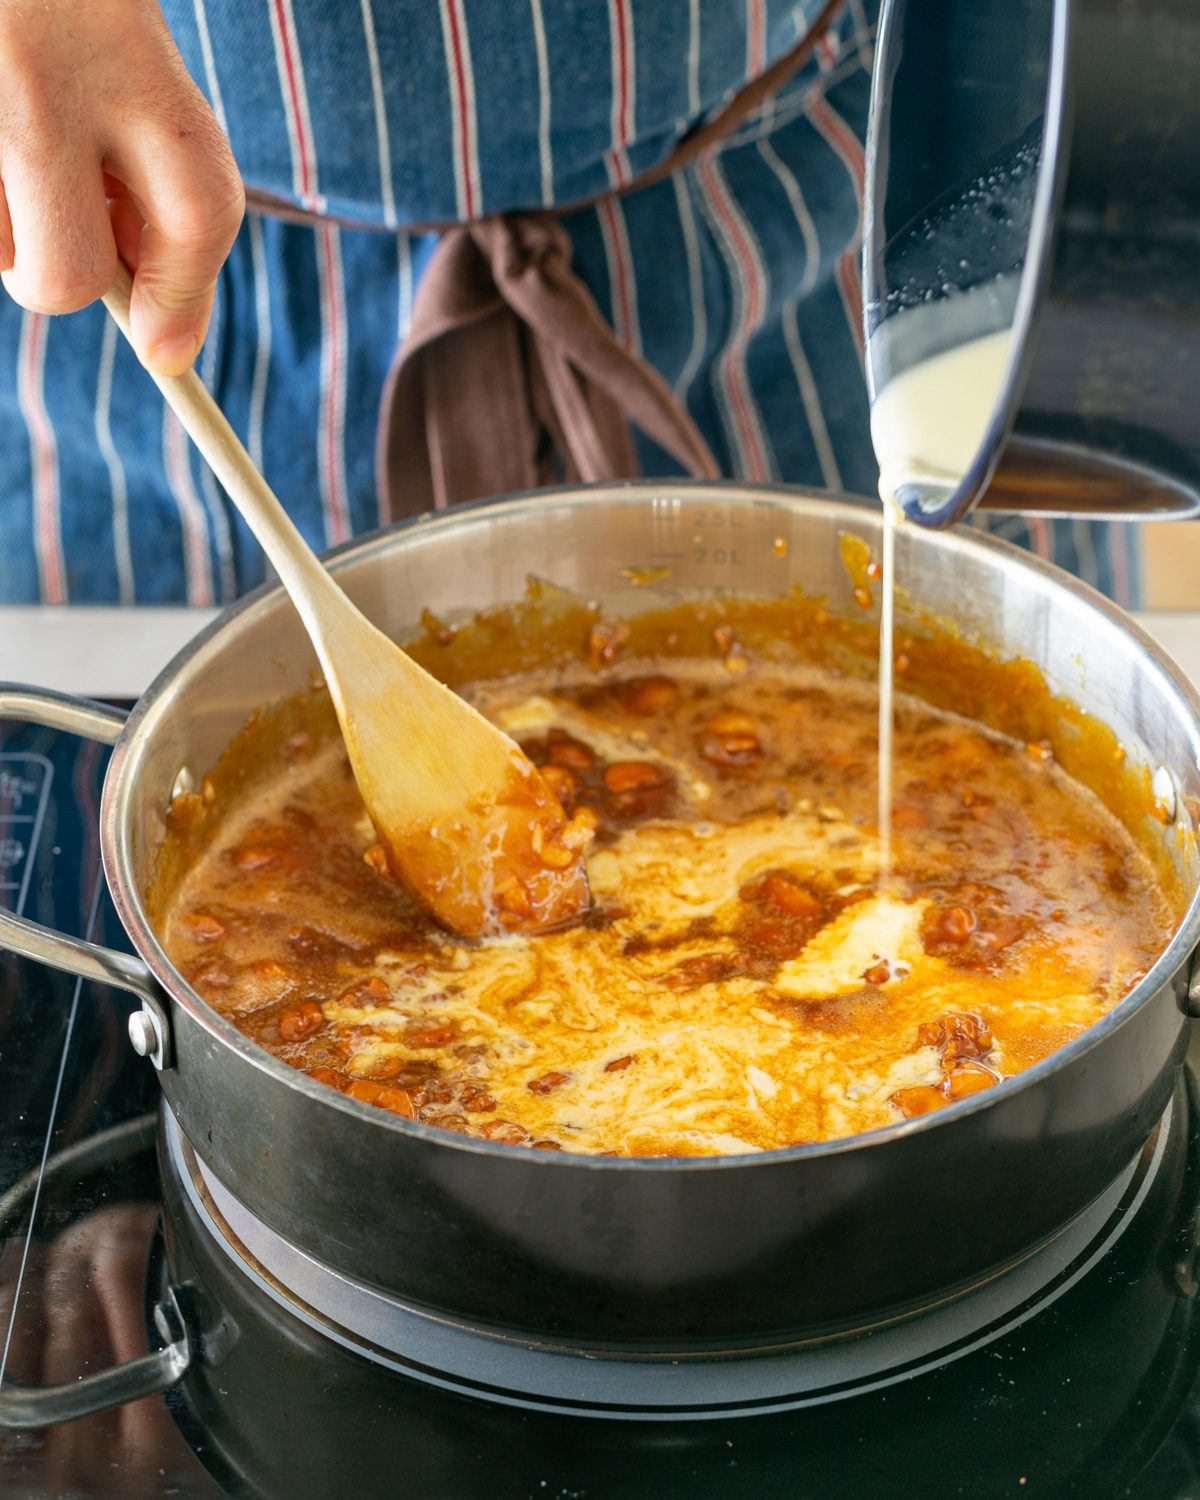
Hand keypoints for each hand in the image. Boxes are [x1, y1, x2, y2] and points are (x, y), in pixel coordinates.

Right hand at [0, 0, 243, 374]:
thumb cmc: (78, 19)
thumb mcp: (140, 74)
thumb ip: (162, 191)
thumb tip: (162, 337)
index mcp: (131, 58)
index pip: (198, 215)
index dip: (184, 301)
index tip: (167, 350)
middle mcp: (42, 81)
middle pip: (66, 278)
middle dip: (69, 276)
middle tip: (68, 227)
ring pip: (0, 257)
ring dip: (11, 233)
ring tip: (18, 148)